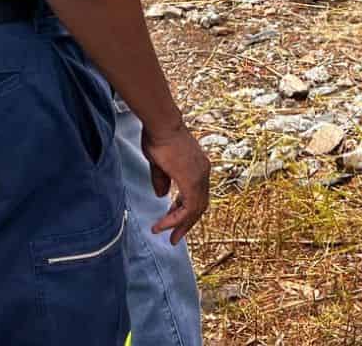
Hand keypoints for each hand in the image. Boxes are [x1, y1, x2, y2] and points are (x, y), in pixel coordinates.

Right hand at [140, 122, 210, 243]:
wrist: (162, 124)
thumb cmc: (158, 137)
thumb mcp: (159, 163)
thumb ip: (162, 179)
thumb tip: (162, 196)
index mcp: (198, 167)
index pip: (197, 195)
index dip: (184, 210)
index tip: (170, 220)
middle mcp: (203, 172)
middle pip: (200, 206)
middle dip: (186, 223)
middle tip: (175, 238)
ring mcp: (200, 176)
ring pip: (195, 210)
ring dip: (180, 225)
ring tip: (169, 237)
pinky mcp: (192, 180)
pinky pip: (188, 207)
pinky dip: (176, 219)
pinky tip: (162, 225)